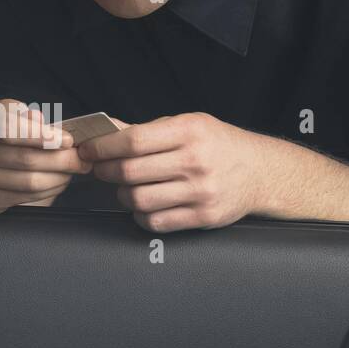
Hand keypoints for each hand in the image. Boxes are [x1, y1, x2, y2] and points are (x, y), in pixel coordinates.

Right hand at [0, 98, 90, 213]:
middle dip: (61, 159)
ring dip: (59, 176)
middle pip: (25, 159)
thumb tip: (42, 122)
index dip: (41, 135)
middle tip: (81, 156)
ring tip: (73, 168)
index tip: (66, 139)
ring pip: (29, 182)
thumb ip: (17, 112)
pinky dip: (49, 189)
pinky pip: (27, 197)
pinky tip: (58, 180)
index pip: (8, 129)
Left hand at [79, 112, 268, 231]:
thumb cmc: (218, 145)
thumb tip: (105, 130)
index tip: (89, 151)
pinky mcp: (204, 216)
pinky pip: (156, 222)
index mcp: (189, 131)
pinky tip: (144, 206)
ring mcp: (200, 191)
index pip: (133, 140)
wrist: (260, 172)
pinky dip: (141, 216)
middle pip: (130, 171)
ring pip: (139, 199)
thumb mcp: (188, 125)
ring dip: (122, 196)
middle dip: (106, 171)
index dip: (103, 147)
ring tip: (125, 188)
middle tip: (101, 170)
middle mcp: (196, 160)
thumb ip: (147, 130)